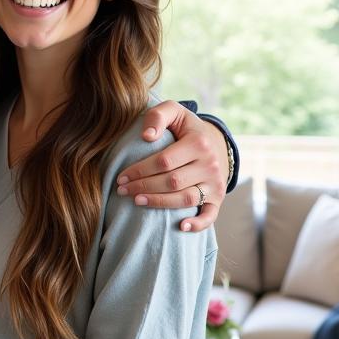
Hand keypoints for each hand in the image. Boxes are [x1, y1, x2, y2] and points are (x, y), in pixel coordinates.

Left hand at [116, 100, 226, 231]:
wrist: (211, 140)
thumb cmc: (183, 127)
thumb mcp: (173, 111)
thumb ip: (158, 116)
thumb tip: (146, 137)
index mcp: (198, 143)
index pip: (164, 161)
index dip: (140, 170)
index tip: (121, 176)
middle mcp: (210, 164)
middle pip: (172, 182)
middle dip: (143, 187)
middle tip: (122, 190)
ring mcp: (215, 183)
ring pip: (186, 199)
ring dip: (159, 203)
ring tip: (136, 201)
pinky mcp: (218, 198)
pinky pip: (210, 215)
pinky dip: (197, 224)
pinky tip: (180, 227)